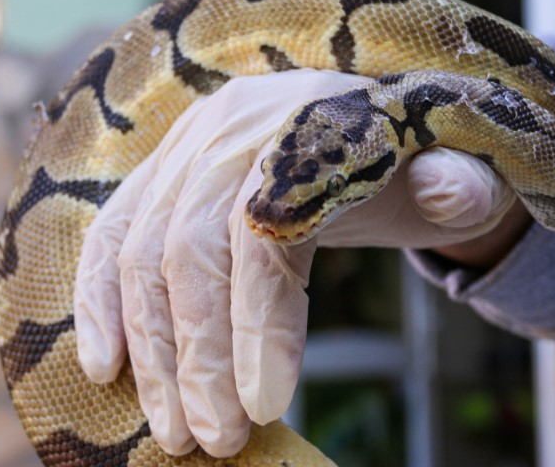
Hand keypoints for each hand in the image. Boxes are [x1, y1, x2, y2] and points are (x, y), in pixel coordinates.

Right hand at [74, 69, 527, 456]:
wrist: (363, 131)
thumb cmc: (408, 169)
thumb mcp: (452, 176)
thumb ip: (457, 185)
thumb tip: (455, 191)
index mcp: (306, 120)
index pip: (266, 226)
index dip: (258, 319)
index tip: (265, 408)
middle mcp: (232, 126)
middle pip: (189, 245)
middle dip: (196, 353)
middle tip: (214, 440)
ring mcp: (185, 146)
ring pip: (139, 249)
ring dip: (148, 348)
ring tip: (172, 429)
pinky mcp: (157, 172)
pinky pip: (110, 234)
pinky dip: (97, 300)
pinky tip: (103, 365)